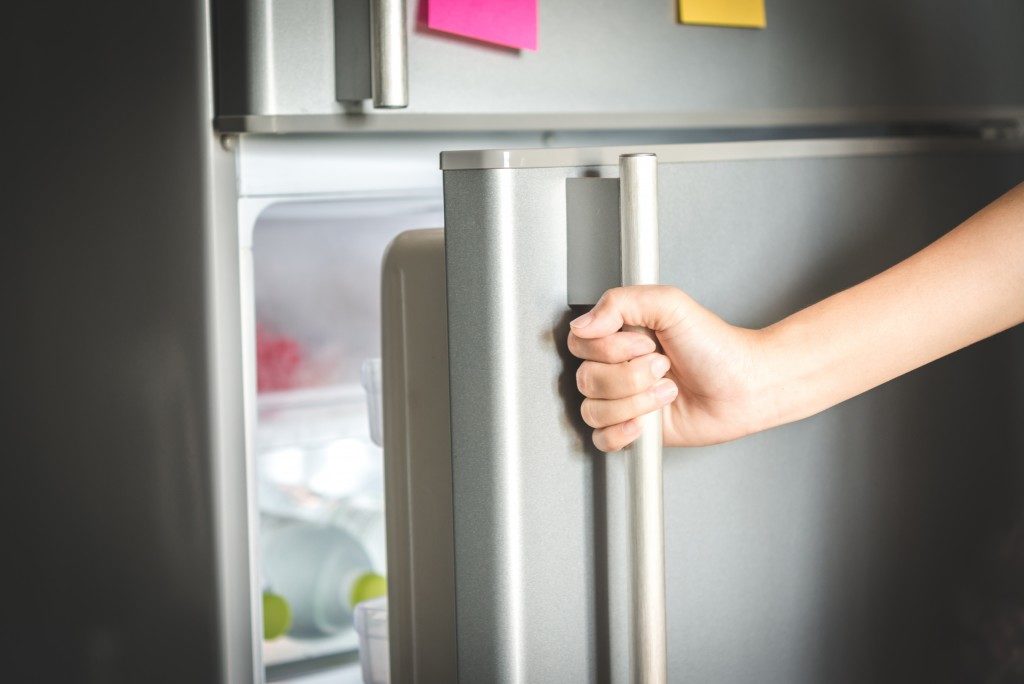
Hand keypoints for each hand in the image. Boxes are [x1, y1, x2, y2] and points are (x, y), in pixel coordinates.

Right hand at [568, 285, 771, 450]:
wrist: (744, 387)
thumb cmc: (716, 347)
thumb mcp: (671, 304)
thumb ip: (621, 302)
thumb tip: (583, 324)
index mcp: (619, 335)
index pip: (581, 344)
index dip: (611, 348)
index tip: (646, 343)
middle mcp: (616, 367)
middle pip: (586, 379)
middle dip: (631, 376)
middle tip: (663, 368)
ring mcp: (623, 400)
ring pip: (593, 410)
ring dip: (635, 403)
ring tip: (666, 392)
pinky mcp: (633, 429)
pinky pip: (601, 439)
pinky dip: (621, 433)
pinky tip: (645, 422)